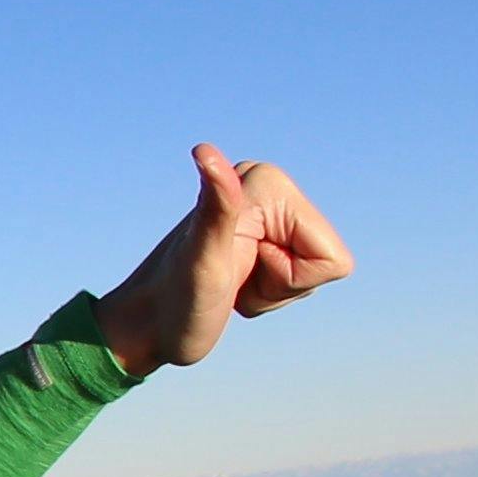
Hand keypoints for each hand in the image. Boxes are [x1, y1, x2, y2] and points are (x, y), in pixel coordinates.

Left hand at [90, 144, 354, 378]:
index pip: (332, 258)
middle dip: (284, 284)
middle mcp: (270, 188)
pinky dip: (271, 293)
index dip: (292, 279)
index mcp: (268, 183)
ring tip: (233, 281)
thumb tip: (203, 151)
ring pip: (315, 272)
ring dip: (275, 290)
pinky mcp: (265, 235)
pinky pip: (301, 277)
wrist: (145, 325)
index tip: (244, 269)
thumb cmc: (174, 301)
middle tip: (235, 279)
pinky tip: (237, 283)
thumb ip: (217, 205)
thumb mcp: (202, 259)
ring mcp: (269, 212)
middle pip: (329, 261)